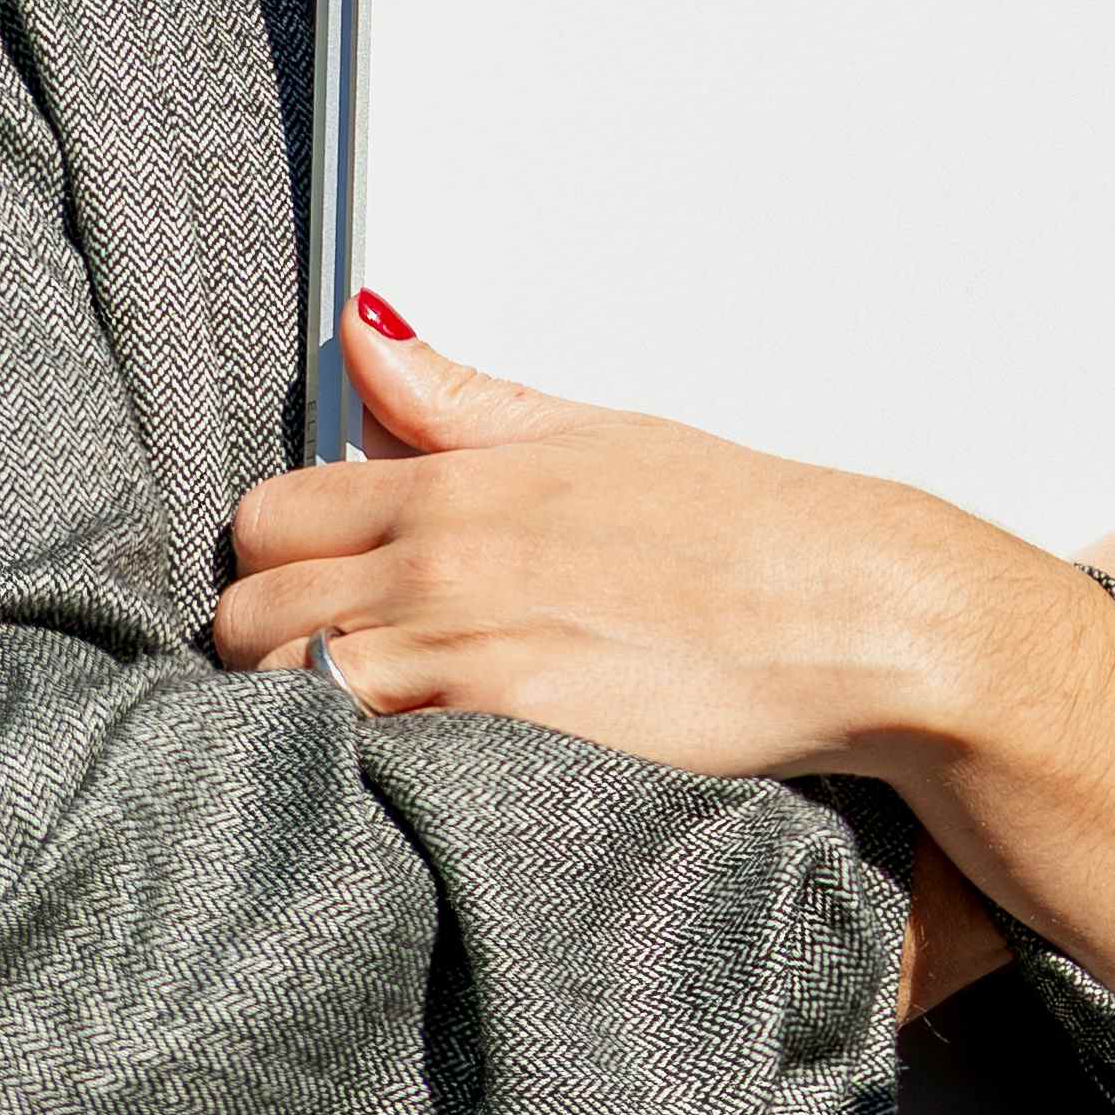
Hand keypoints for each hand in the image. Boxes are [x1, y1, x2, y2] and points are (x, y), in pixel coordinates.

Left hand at [219, 299, 1114, 1005]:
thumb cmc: (747, 534)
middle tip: (344, 674)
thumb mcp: (599, 434)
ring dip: (295, 718)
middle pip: (249, 610)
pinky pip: (358, 757)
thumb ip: (463, 399)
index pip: (267, 513)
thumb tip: (369, 334)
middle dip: (271, 644)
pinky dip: (352, 774)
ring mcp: (466, 646)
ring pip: (280, 689)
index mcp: (460, 476)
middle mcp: (443, 555)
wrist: (865, 617)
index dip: (281, 559)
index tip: (327, 591)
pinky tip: (405, 780)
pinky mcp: (505, 729)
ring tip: (367, 737)